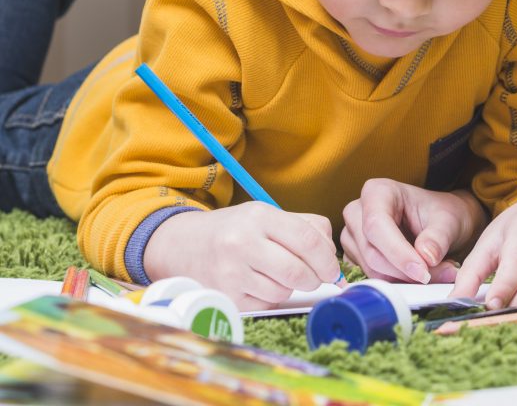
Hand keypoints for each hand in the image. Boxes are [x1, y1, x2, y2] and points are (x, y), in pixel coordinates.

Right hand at [142, 202, 340, 310]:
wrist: (182, 245)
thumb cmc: (235, 229)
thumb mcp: (265, 215)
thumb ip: (304, 228)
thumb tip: (332, 259)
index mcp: (259, 215)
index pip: (308, 239)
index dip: (327, 259)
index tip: (332, 269)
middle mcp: (242, 242)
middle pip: (297, 271)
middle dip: (314, 279)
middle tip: (315, 278)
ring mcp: (230, 273)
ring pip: (282, 291)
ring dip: (290, 288)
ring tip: (278, 275)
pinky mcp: (223, 298)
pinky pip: (265, 305)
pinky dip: (271, 298)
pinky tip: (259, 284)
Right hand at [340, 180, 486, 284]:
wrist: (439, 221)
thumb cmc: (440, 213)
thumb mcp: (448, 220)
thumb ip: (438, 237)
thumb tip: (427, 257)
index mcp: (377, 191)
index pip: (376, 225)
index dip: (398, 253)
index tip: (423, 271)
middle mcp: (358, 211)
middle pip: (371, 252)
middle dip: (404, 271)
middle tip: (435, 277)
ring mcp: (353, 235)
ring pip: (370, 269)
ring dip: (402, 280)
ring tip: (433, 275)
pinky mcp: (355, 256)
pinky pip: (371, 277)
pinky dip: (396, 283)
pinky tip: (416, 277)